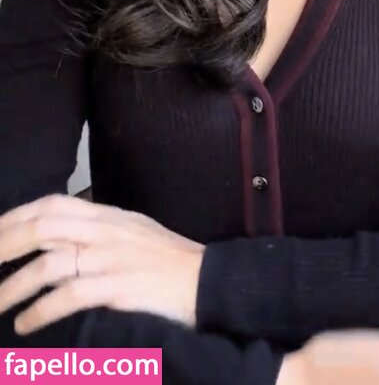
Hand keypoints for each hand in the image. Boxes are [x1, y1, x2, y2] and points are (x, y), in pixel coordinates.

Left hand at [0, 194, 203, 333]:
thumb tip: (60, 240)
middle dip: (4, 246)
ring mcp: (112, 257)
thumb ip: (98, 231)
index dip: (16, 216)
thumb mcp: (132, 233)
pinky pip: (70, 295)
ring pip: (50, 264)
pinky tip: (26, 325)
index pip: (52, 204)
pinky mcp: (120, 286)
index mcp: (107, 215)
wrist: (207, 280)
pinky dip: (42, 311)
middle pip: (43, 228)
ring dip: (14, 287)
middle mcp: (105, 230)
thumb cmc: (169, 261)